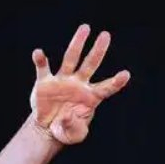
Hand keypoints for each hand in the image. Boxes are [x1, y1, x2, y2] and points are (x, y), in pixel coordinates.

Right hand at [29, 23, 130, 143]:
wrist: (48, 128)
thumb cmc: (67, 129)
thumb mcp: (75, 135)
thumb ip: (75, 127)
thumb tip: (68, 115)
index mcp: (91, 97)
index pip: (106, 88)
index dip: (116, 82)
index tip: (126, 74)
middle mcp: (79, 84)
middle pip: (90, 64)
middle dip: (98, 50)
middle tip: (106, 35)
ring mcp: (62, 81)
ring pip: (71, 59)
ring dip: (77, 43)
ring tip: (85, 28)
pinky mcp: (45, 83)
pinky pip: (43, 69)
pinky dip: (40, 61)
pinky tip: (39, 53)